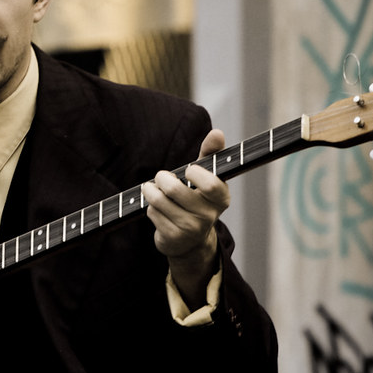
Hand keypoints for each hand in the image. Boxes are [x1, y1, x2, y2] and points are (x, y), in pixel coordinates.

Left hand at [143, 129, 229, 305]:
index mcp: (222, 198)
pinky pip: (152, 213)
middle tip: (162, 177)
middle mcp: (209, 216)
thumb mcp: (206, 176)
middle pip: (174, 189)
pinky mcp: (173, 238)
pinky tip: (158, 210)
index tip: (189, 170)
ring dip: (150, 191)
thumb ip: (211, 153)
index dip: (194, 173)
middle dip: (162, 178)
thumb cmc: (198, 198)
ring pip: (158, 200)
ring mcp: (191, 229)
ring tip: (154, 190)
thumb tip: (217, 133)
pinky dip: (150, 207)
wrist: (191, 240)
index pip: (210, 184)